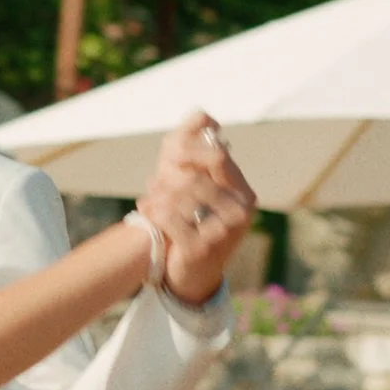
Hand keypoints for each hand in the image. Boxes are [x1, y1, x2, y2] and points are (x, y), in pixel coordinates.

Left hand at [138, 112, 256, 304]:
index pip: (217, 156)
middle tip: (153, 182)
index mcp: (243, 192)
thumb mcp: (194, 185)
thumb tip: (203, 115)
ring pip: (183, 195)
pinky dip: (153, 213)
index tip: (168, 158)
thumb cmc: (191, 222)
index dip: (188, 151)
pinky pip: (171, 218)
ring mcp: (225, 232)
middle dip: (171, 175)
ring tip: (147, 200)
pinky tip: (146, 212)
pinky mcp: (203, 249)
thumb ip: (197, 149)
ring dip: (158, 195)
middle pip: (199, 174)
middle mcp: (242, 211)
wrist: (190, 274)